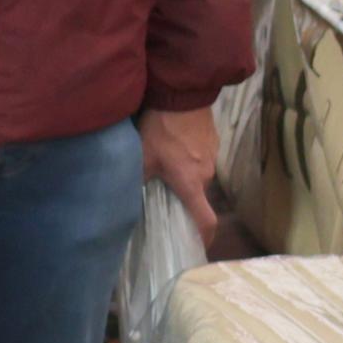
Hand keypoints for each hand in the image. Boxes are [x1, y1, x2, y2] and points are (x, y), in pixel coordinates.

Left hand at [140, 104, 220, 244]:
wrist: (182, 95)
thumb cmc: (161, 130)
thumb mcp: (142, 157)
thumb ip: (138, 180)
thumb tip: (129, 197)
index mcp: (191, 184)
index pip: (206, 220)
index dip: (204, 237)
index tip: (198, 246)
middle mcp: (206, 175)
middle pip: (197, 196)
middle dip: (184, 200)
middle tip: (165, 197)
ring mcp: (212, 157)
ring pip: (198, 176)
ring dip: (185, 177)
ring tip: (166, 166)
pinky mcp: (212, 142)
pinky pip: (200, 159)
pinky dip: (189, 160)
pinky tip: (174, 147)